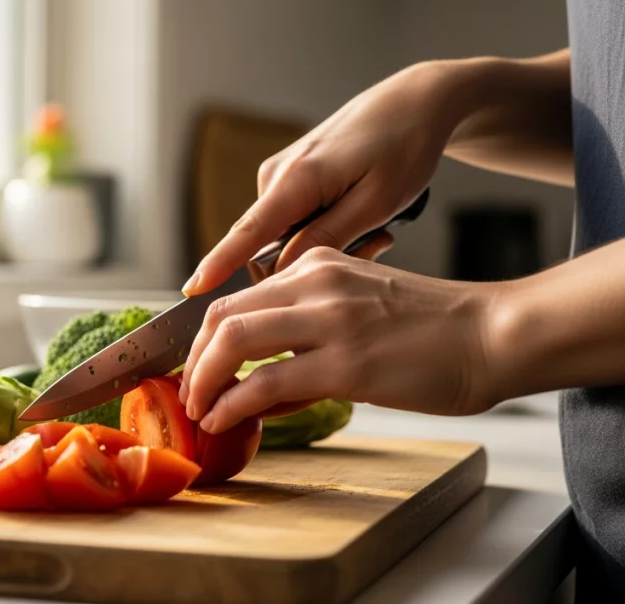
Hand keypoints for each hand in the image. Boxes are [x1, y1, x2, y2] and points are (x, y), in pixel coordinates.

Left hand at [179, 248, 502, 433]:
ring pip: (232, 339)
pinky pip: (265, 382)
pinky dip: (233, 403)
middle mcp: (316, 283)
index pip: (237, 298)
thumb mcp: (361, 311)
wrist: (496, 334)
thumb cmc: (436, 332)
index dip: (202, 338)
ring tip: (200, 410)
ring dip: (203, 380)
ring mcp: (330, 320)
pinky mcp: (347, 362)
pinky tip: (224, 419)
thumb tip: (257, 389)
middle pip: (221, 314)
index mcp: (318, 266)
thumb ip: (307, 338)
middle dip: (193, 360)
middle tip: (188, 394)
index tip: (194, 369)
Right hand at [183, 61, 470, 295]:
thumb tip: (282, 270)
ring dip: (323, 244)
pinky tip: (360, 214)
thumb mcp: (376, 203)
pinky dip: (324, 227)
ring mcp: (281, 175)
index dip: (217, 265)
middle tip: (374, 247)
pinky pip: (294, 220)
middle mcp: (276, 176)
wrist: (415, 103)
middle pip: (268, 246)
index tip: (191, 289)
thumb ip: (326, 238)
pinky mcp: (291, 176)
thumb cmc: (403, 147)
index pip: (246, 233)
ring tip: (377, 228)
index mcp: (296, 179)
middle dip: (308, 262)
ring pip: (285, 236)